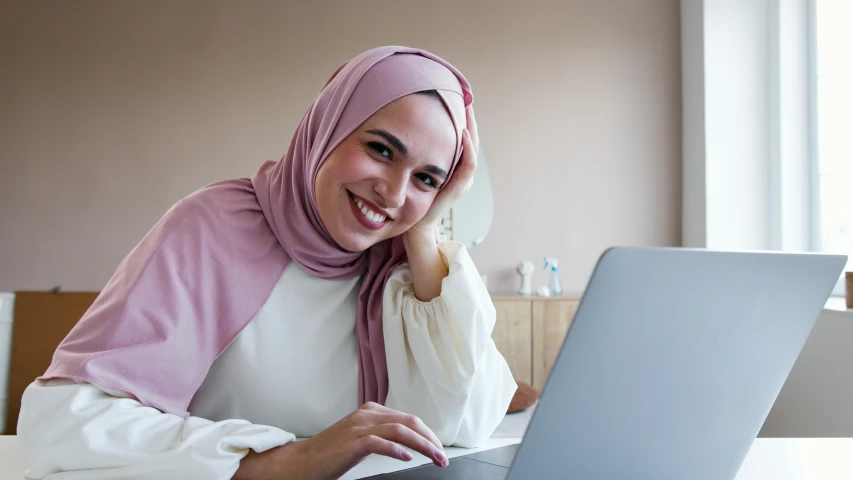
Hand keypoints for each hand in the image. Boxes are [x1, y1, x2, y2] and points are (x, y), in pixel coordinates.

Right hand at [233, 402, 447, 479]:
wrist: (300, 463)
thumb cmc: (329, 454)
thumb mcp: (359, 438)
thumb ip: (380, 435)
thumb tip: (408, 444)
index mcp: (370, 411)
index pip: (408, 418)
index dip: (427, 433)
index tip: (439, 448)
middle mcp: (366, 415)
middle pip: (409, 422)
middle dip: (430, 439)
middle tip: (443, 456)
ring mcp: (358, 427)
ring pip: (400, 430)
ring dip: (423, 445)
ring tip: (435, 459)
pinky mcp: (351, 443)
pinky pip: (380, 442)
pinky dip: (397, 449)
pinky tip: (407, 458)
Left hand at [409, 105, 479, 235]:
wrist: (416, 226)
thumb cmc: (414, 200)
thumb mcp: (418, 170)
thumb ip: (420, 155)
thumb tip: (409, 130)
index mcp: (455, 168)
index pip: (463, 139)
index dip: (462, 120)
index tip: (457, 100)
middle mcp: (463, 174)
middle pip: (472, 140)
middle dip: (469, 119)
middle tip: (465, 99)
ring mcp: (463, 181)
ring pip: (473, 149)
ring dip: (471, 129)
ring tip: (467, 110)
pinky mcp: (458, 188)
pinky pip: (468, 165)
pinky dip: (468, 148)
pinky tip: (463, 133)